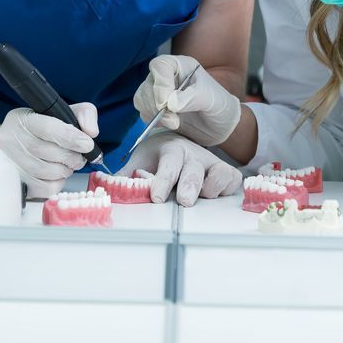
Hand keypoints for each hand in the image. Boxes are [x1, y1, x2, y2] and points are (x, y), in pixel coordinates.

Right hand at [0, 105, 98, 198]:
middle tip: (80, 158)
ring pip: (47, 172)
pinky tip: (58, 174)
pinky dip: (58, 182)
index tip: (88, 145)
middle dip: (72, 157)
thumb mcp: (63, 112)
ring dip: (66, 170)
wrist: (16, 144)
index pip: (49, 128)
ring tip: (68, 164)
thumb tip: (91, 133)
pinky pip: (44, 188)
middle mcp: (11, 140)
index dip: (72, 138)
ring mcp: (10, 162)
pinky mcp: (16, 181)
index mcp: (23, 119)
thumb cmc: (44, 128)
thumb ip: (84, 115)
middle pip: (48, 152)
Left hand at [120, 132, 241, 206]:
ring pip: (220, 174)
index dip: (163, 180)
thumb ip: (125, 176)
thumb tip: (109, 188)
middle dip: (189, 185)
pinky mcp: (225, 171)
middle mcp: (193, 154)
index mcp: (171, 149)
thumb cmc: (157, 156)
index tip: (155, 196)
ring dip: (211, 188)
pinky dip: (226, 188)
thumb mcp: (139, 161)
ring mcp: (211, 162)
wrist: (177, 141)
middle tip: (184, 201)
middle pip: (195, 170)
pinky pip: (232, 180)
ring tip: (198, 197)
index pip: (168, 164)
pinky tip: (213, 195)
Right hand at [133, 54, 240, 146]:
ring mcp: (159, 91)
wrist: (220, 125)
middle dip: (157, 105)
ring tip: (175, 123)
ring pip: (142, 97)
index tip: (167, 104)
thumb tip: (170, 104)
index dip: (160, 85)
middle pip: (148, 84)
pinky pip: (143, 111)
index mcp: (181, 65)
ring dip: (153, 113)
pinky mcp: (155, 107)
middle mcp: (167, 76)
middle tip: (174, 121)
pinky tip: (169, 124)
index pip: (160, 66)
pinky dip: (152, 120)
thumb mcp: (211, 99)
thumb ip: (192, 98)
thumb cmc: (219, 106)